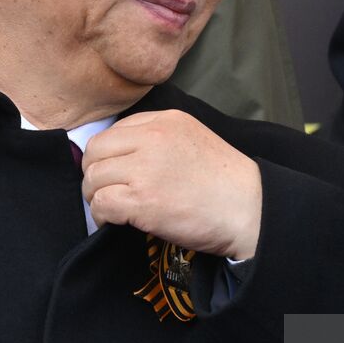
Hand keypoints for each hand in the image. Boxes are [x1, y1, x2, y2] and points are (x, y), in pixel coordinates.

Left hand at [81, 110, 262, 259]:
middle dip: (94, 174)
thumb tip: (124, 156)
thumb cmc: (225, 182)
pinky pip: (101, 203)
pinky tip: (116, 221)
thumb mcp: (193, 139)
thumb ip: (159, 138)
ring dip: (97, 196)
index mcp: (165, 121)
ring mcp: (146, 170)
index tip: (114, 173)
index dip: (107, 155)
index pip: (114, 131)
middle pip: (96, 151)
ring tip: (112, 208)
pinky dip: (102, 215)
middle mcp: (152, 139)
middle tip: (106, 192)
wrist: (249, 209)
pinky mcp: (142, 201)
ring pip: (94, 177)